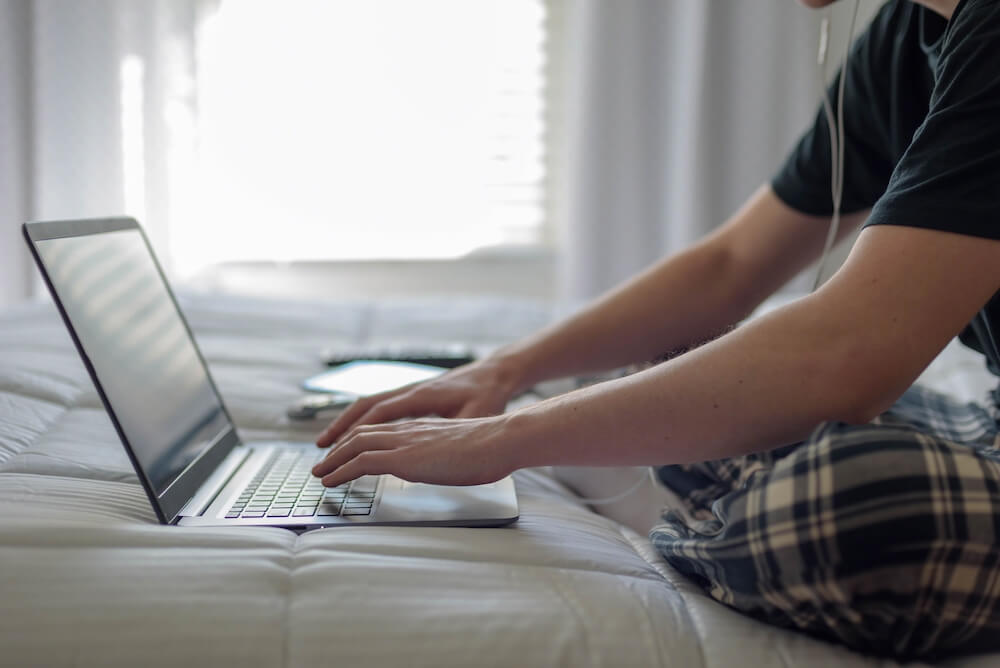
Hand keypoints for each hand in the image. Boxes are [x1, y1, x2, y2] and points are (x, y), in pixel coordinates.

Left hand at [311, 414, 518, 486]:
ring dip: (333, 460)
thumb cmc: (490, 449)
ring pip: (355, 445)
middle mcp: (408, 430)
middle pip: (361, 434)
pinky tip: (330, 481)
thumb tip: (445, 467)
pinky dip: (341, 471)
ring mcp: (404, 442)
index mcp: (421, 429)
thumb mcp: (460, 451)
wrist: (500, 440)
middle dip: (338, 449)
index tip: (346, 454)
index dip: (359, 441)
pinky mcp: (403, 458)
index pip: (380, 432)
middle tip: (324, 464)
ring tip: (320, 474)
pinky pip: (362, 462)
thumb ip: (445, 455)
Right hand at [315, 356, 524, 447]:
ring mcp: (409, 391)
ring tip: (327, 443)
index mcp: (420, 396)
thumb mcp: (476, 415)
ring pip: (368, 406)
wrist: (495, 373)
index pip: (377, 416)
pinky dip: (362, 419)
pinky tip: (356, 434)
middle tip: (320, 452)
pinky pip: (379, 406)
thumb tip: (436, 449)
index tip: (337, 453)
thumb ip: (454, 431)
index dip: (355, 434)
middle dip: (340, 430)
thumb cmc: (487, 394)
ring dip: (346, 423)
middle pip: (364, 409)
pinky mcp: (413, 395)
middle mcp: (409, 390)